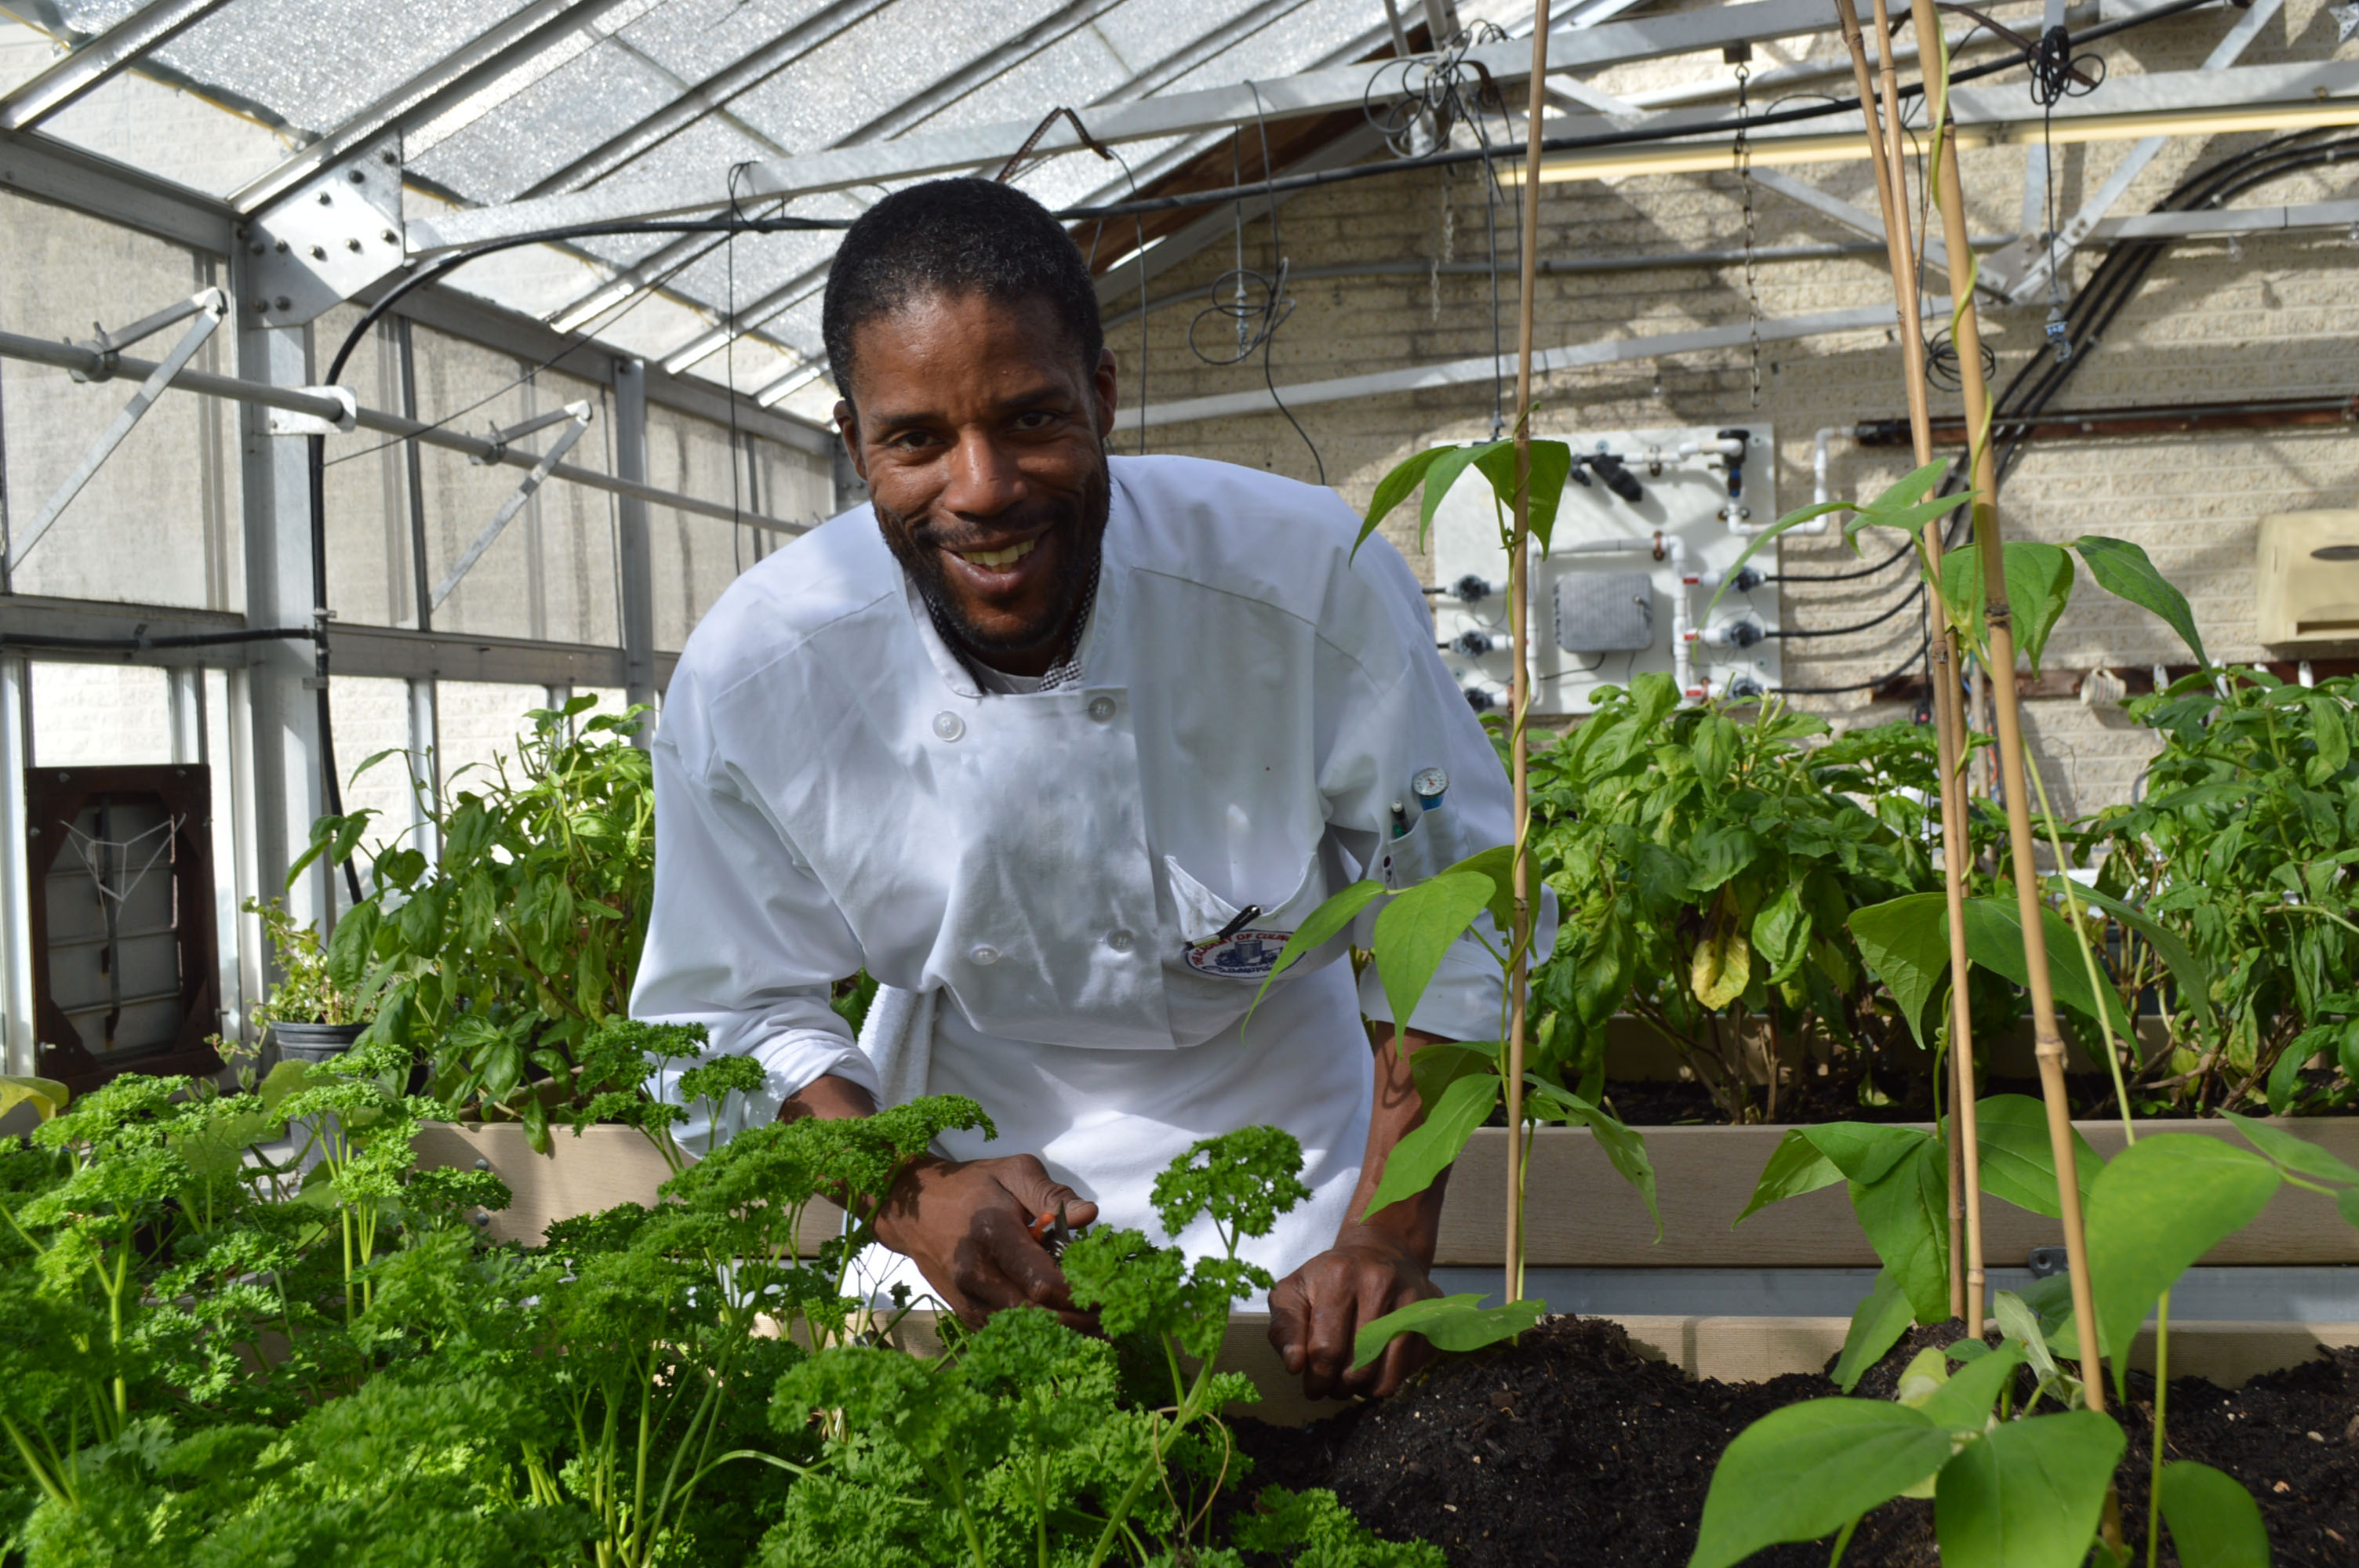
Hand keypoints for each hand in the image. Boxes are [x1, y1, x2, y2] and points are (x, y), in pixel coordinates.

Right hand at [872, 1153, 1100, 1330]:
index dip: (1082, 1294)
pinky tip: (1069, 1336)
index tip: (1112, 1294)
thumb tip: (1090, 1215)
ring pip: (1024, 1331)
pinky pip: (1008, 1335)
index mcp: (992, 1235)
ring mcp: (967, 1299)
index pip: (1044, 1282)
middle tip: (1116, 1321)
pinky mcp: (964, 1314)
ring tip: (1102, 1334)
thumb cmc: (972, 1186)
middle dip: (1081, 1321)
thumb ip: (1052, 1194)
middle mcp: (977, 1274)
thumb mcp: (1013, 1172)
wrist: (913, 1208)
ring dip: (1065, 1336)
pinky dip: (1039, 1339)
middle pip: (1038, 1314)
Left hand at [1267, 1226, 1444, 1399]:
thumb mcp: (1294, 1292)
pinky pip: (1411, 1368)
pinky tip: (1377, 1367)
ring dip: (1367, 1390)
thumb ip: (1285, 1328)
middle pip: (1359, 1366)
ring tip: (1353, 1383)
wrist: (1380, 1252)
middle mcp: (1380, 1283)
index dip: (1316, 1378)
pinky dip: (1391, 1379)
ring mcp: (1412, 1299)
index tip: (1312, 1386)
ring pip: (1389, 1374)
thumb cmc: (1329, 1278)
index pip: (1326, 1349)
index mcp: (1340, 1275)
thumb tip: (1294, 1365)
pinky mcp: (1431, 1315)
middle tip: (1333, 1386)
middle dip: (1341, 1387)